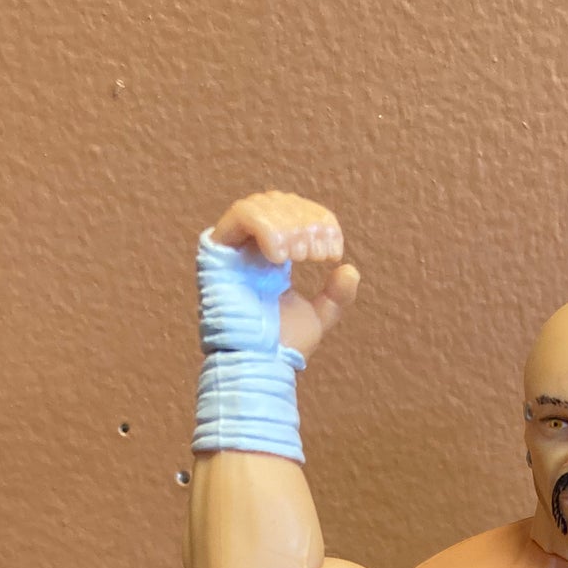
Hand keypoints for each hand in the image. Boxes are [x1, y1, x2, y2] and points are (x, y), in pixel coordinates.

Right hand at [211, 191, 359, 359]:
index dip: (318, 219)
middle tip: (318, 254)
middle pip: (278, 203)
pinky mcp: (217, 251)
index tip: (334, 250)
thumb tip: (350, 270)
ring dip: (290, 225)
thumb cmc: (281, 347)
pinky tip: (281, 257)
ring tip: (302, 255)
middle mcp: (249, 246)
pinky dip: (267, 228)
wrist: (260, 365)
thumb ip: (335, 296)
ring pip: (261, 205)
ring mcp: (232, 247)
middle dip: (305, 222)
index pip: (293, 212)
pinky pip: (241, 215)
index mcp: (271, 255)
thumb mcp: (318, 317)